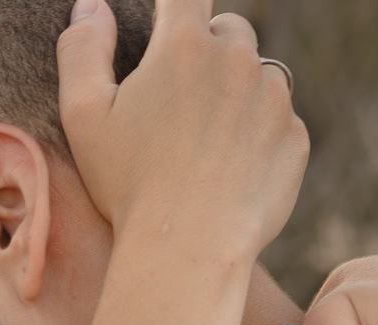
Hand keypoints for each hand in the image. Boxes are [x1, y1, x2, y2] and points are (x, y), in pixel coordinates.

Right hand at [57, 0, 307, 257]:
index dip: (173, 9)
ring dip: (235, 92)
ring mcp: (274, 99)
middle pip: (228, 30)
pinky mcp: (295, 139)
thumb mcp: (82, 115)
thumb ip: (82, 49)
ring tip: (203, 141)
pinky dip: (257, 135)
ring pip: (258, 75)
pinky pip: (278, 121)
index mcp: (184, 44)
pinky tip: (228, 170)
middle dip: (206, 52)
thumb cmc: (127, 183)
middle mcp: (239, 59)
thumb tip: (93, 7)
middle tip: (177, 101)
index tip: (164, 30)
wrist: (188, 248)